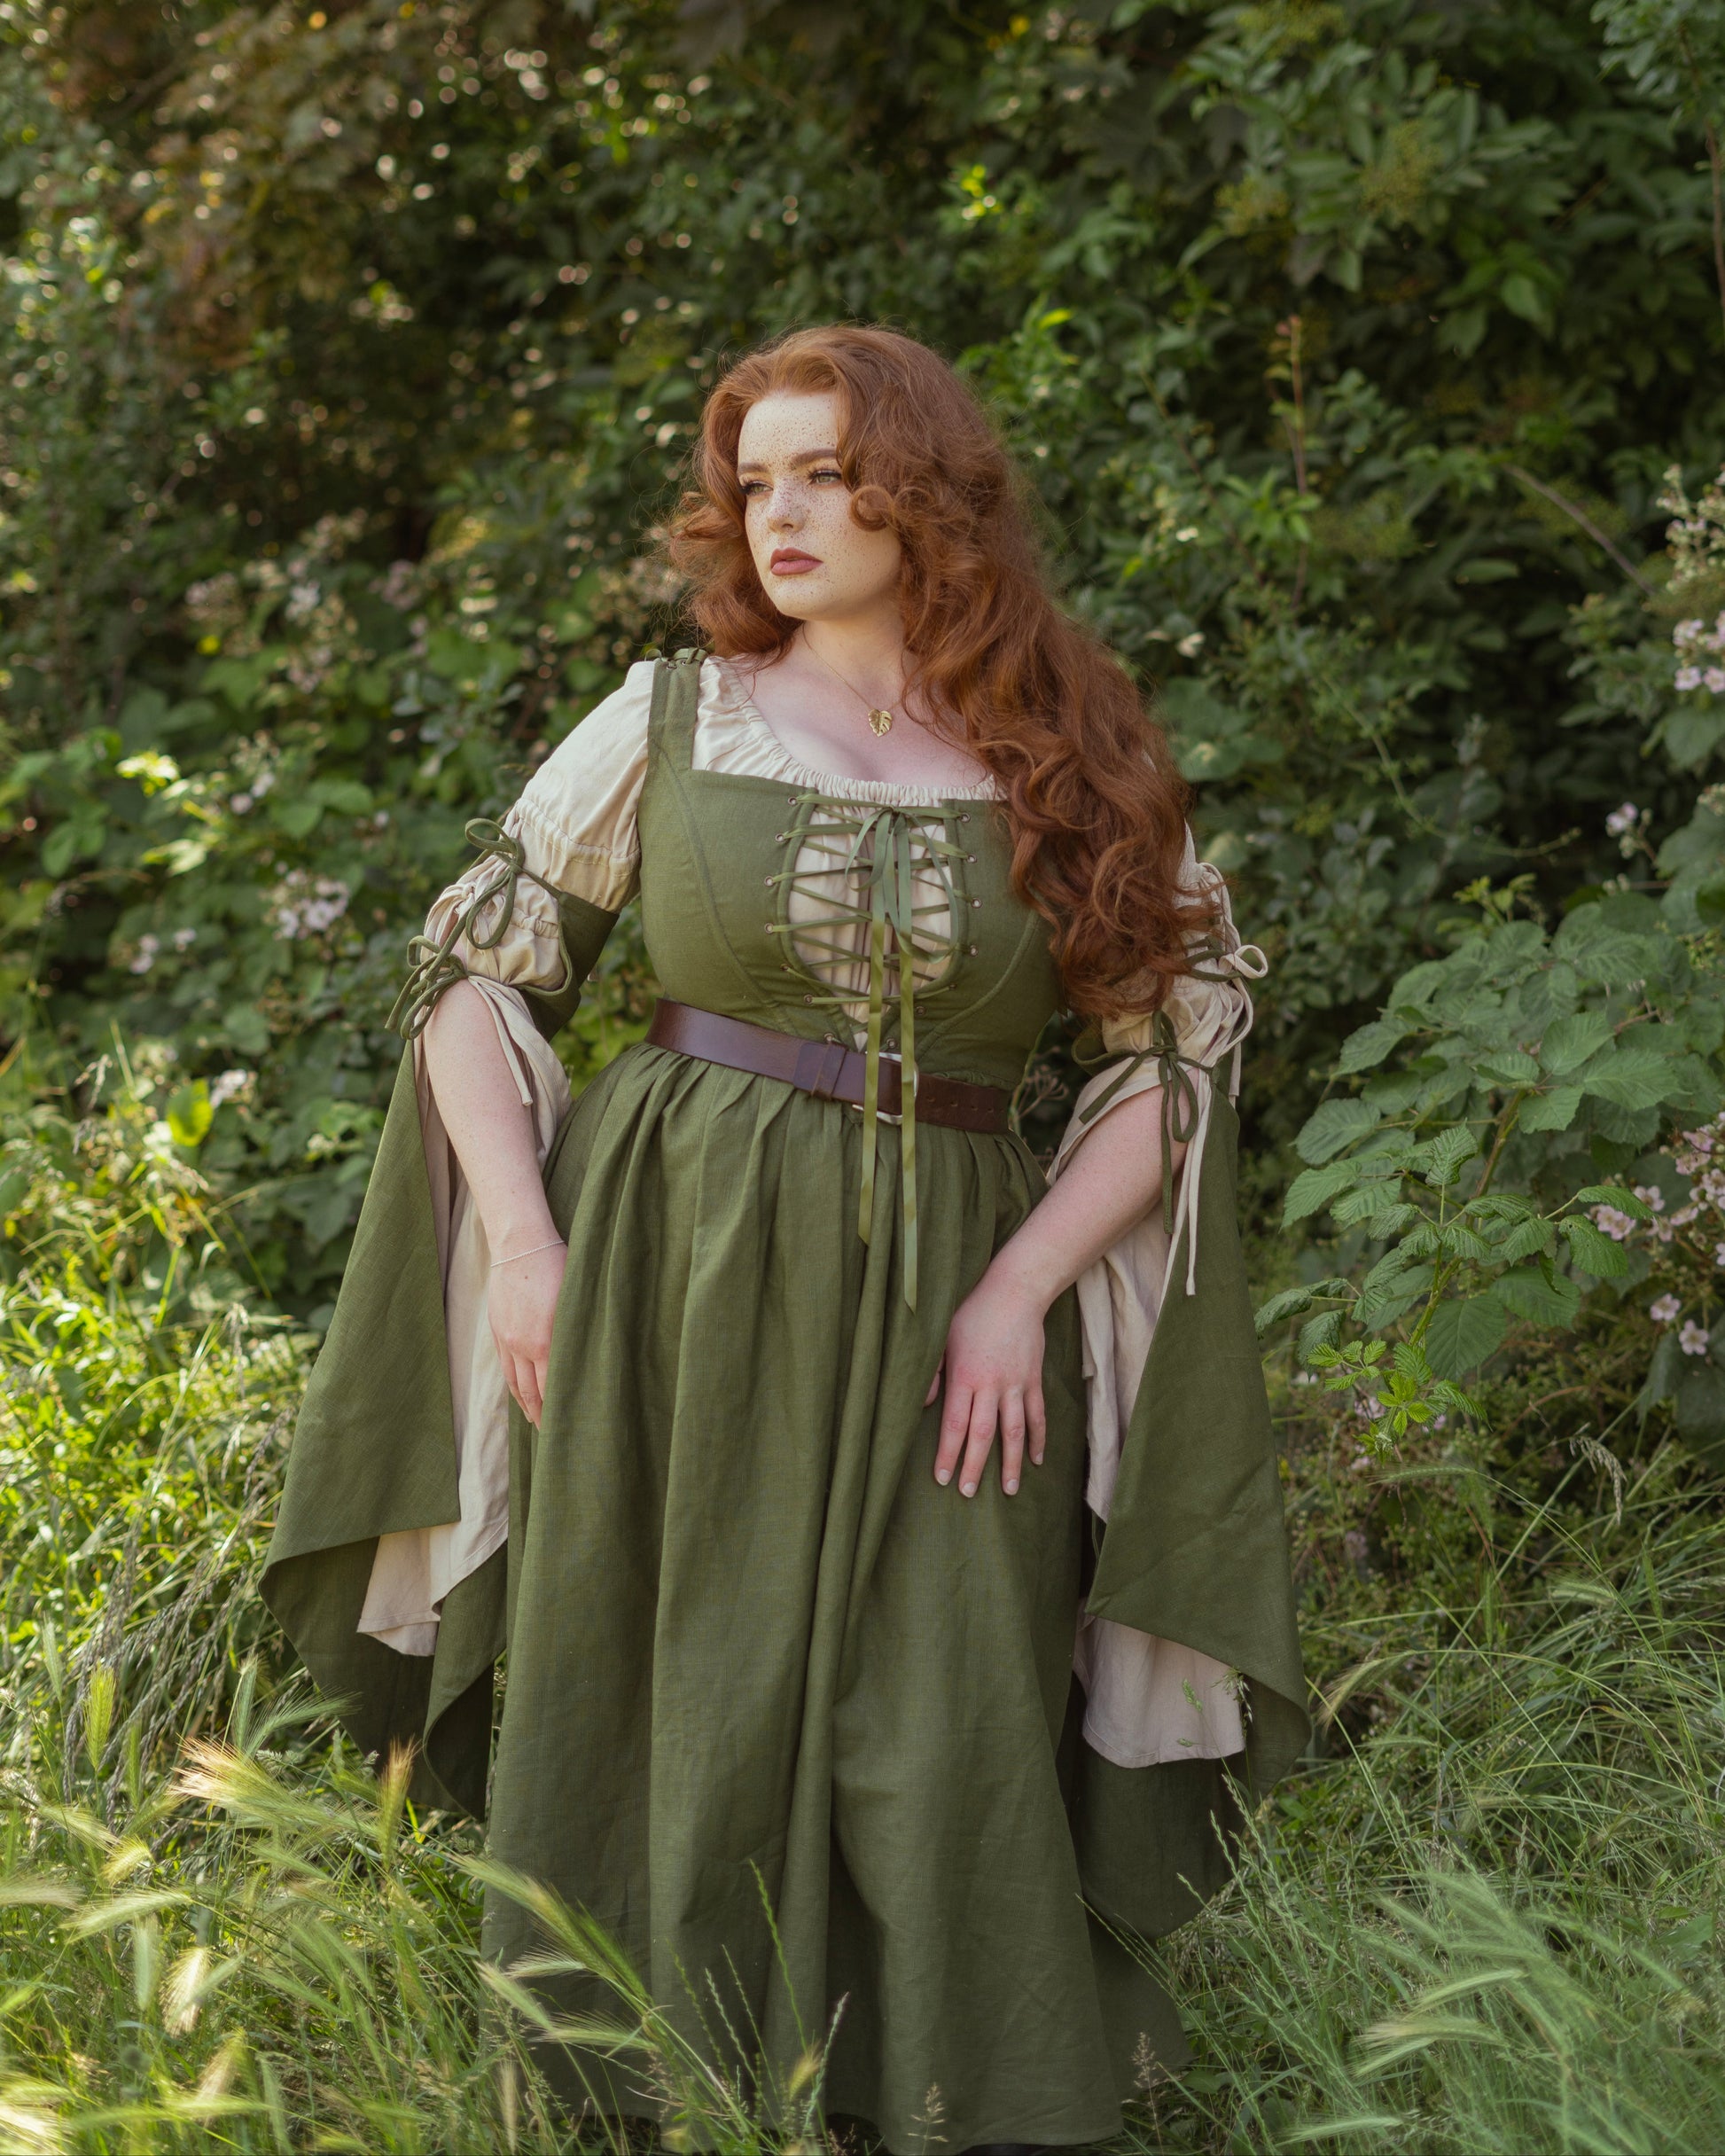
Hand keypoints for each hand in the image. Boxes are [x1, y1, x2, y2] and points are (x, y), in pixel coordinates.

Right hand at [487, 1239, 566, 1425]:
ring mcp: (507, 1338)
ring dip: (525, 1405)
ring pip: (514, 1382)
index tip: (569, 1426)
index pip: (551, 1388)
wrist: (520, 1246)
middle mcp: (522, 1345)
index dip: (558, 1409)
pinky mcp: (498, 1330)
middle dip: (541, 1415)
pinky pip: (505, 1366)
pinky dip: (512, 1385)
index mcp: (545, 1341)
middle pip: (531, 1391)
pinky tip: (518, 1392)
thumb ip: (581, 1330)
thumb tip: (595, 1356)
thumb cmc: (557, 1266)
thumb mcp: (577, 1299)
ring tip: (534, 1421)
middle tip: (552, 1435)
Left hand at [926, 1266, 1048, 1497]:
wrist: (1014, 1293)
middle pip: (983, 1434)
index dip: (948, 1454)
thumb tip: (924, 1406)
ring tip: (1008, 1490)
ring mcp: (1015, 1384)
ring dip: (1010, 1462)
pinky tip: (1036, 1460)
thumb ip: (933, 1374)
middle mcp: (991, 1385)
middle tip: (968, 1493)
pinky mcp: (1033, 1380)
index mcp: (965, 1377)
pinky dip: (1038, 1438)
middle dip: (975, 1466)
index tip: (943, 1478)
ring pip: (1014, 1431)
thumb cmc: (971, 1314)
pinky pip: (1037, 1415)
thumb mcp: (942, 1339)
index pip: (954, 1424)